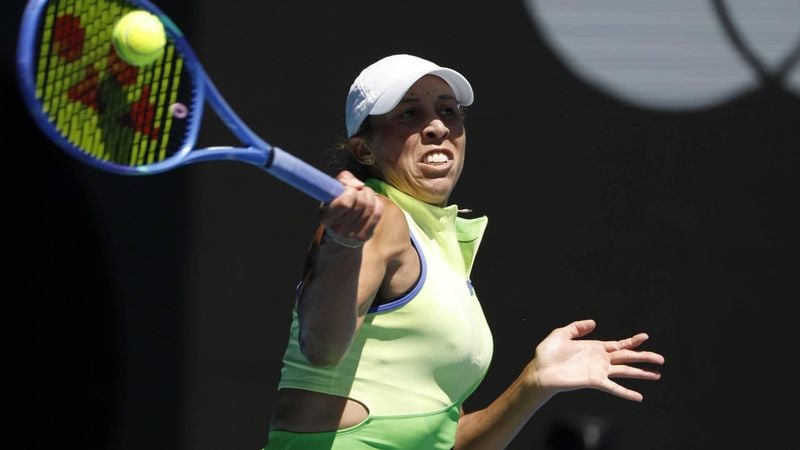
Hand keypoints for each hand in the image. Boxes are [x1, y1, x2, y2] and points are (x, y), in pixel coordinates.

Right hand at [319, 171, 382, 244]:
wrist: (340, 230)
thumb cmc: (337, 205)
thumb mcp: (334, 189)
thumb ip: (343, 179)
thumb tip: (359, 185)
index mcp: (327, 217)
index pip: (345, 203)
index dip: (351, 192)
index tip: (350, 190)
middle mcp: (339, 229)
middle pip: (361, 203)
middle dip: (362, 192)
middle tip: (359, 191)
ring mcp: (352, 234)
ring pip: (370, 207)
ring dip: (370, 195)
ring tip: (365, 194)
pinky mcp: (364, 235)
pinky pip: (377, 213)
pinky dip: (377, 203)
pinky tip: (371, 202)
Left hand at [529, 319, 664, 401]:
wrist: (539, 372)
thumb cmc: (547, 355)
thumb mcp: (561, 334)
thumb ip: (577, 327)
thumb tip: (594, 323)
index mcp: (594, 348)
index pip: (618, 345)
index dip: (632, 341)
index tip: (645, 337)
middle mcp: (599, 360)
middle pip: (627, 357)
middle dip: (644, 357)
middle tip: (661, 359)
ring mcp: (598, 371)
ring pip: (625, 371)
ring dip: (641, 373)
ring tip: (657, 374)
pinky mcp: (594, 381)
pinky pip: (614, 387)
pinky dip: (626, 392)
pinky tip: (639, 396)